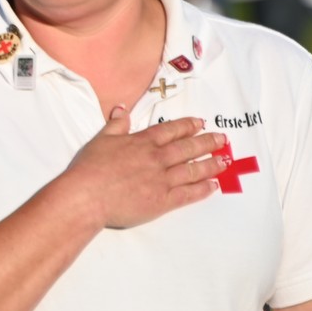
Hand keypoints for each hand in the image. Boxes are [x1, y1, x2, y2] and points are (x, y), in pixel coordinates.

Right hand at [60, 111, 223, 228]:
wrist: (87, 196)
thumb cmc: (90, 168)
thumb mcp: (101, 139)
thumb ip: (116, 125)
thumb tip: (122, 109)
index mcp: (142, 142)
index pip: (171, 131)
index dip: (188, 126)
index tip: (200, 123)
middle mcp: (156, 158)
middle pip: (188, 148)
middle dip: (207, 143)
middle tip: (222, 139)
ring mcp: (161, 180)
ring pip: (192, 170)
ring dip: (210, 164)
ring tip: (224, 161)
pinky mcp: (162, 201)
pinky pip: (188, 194)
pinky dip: (202, 189)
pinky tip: (213, 185)